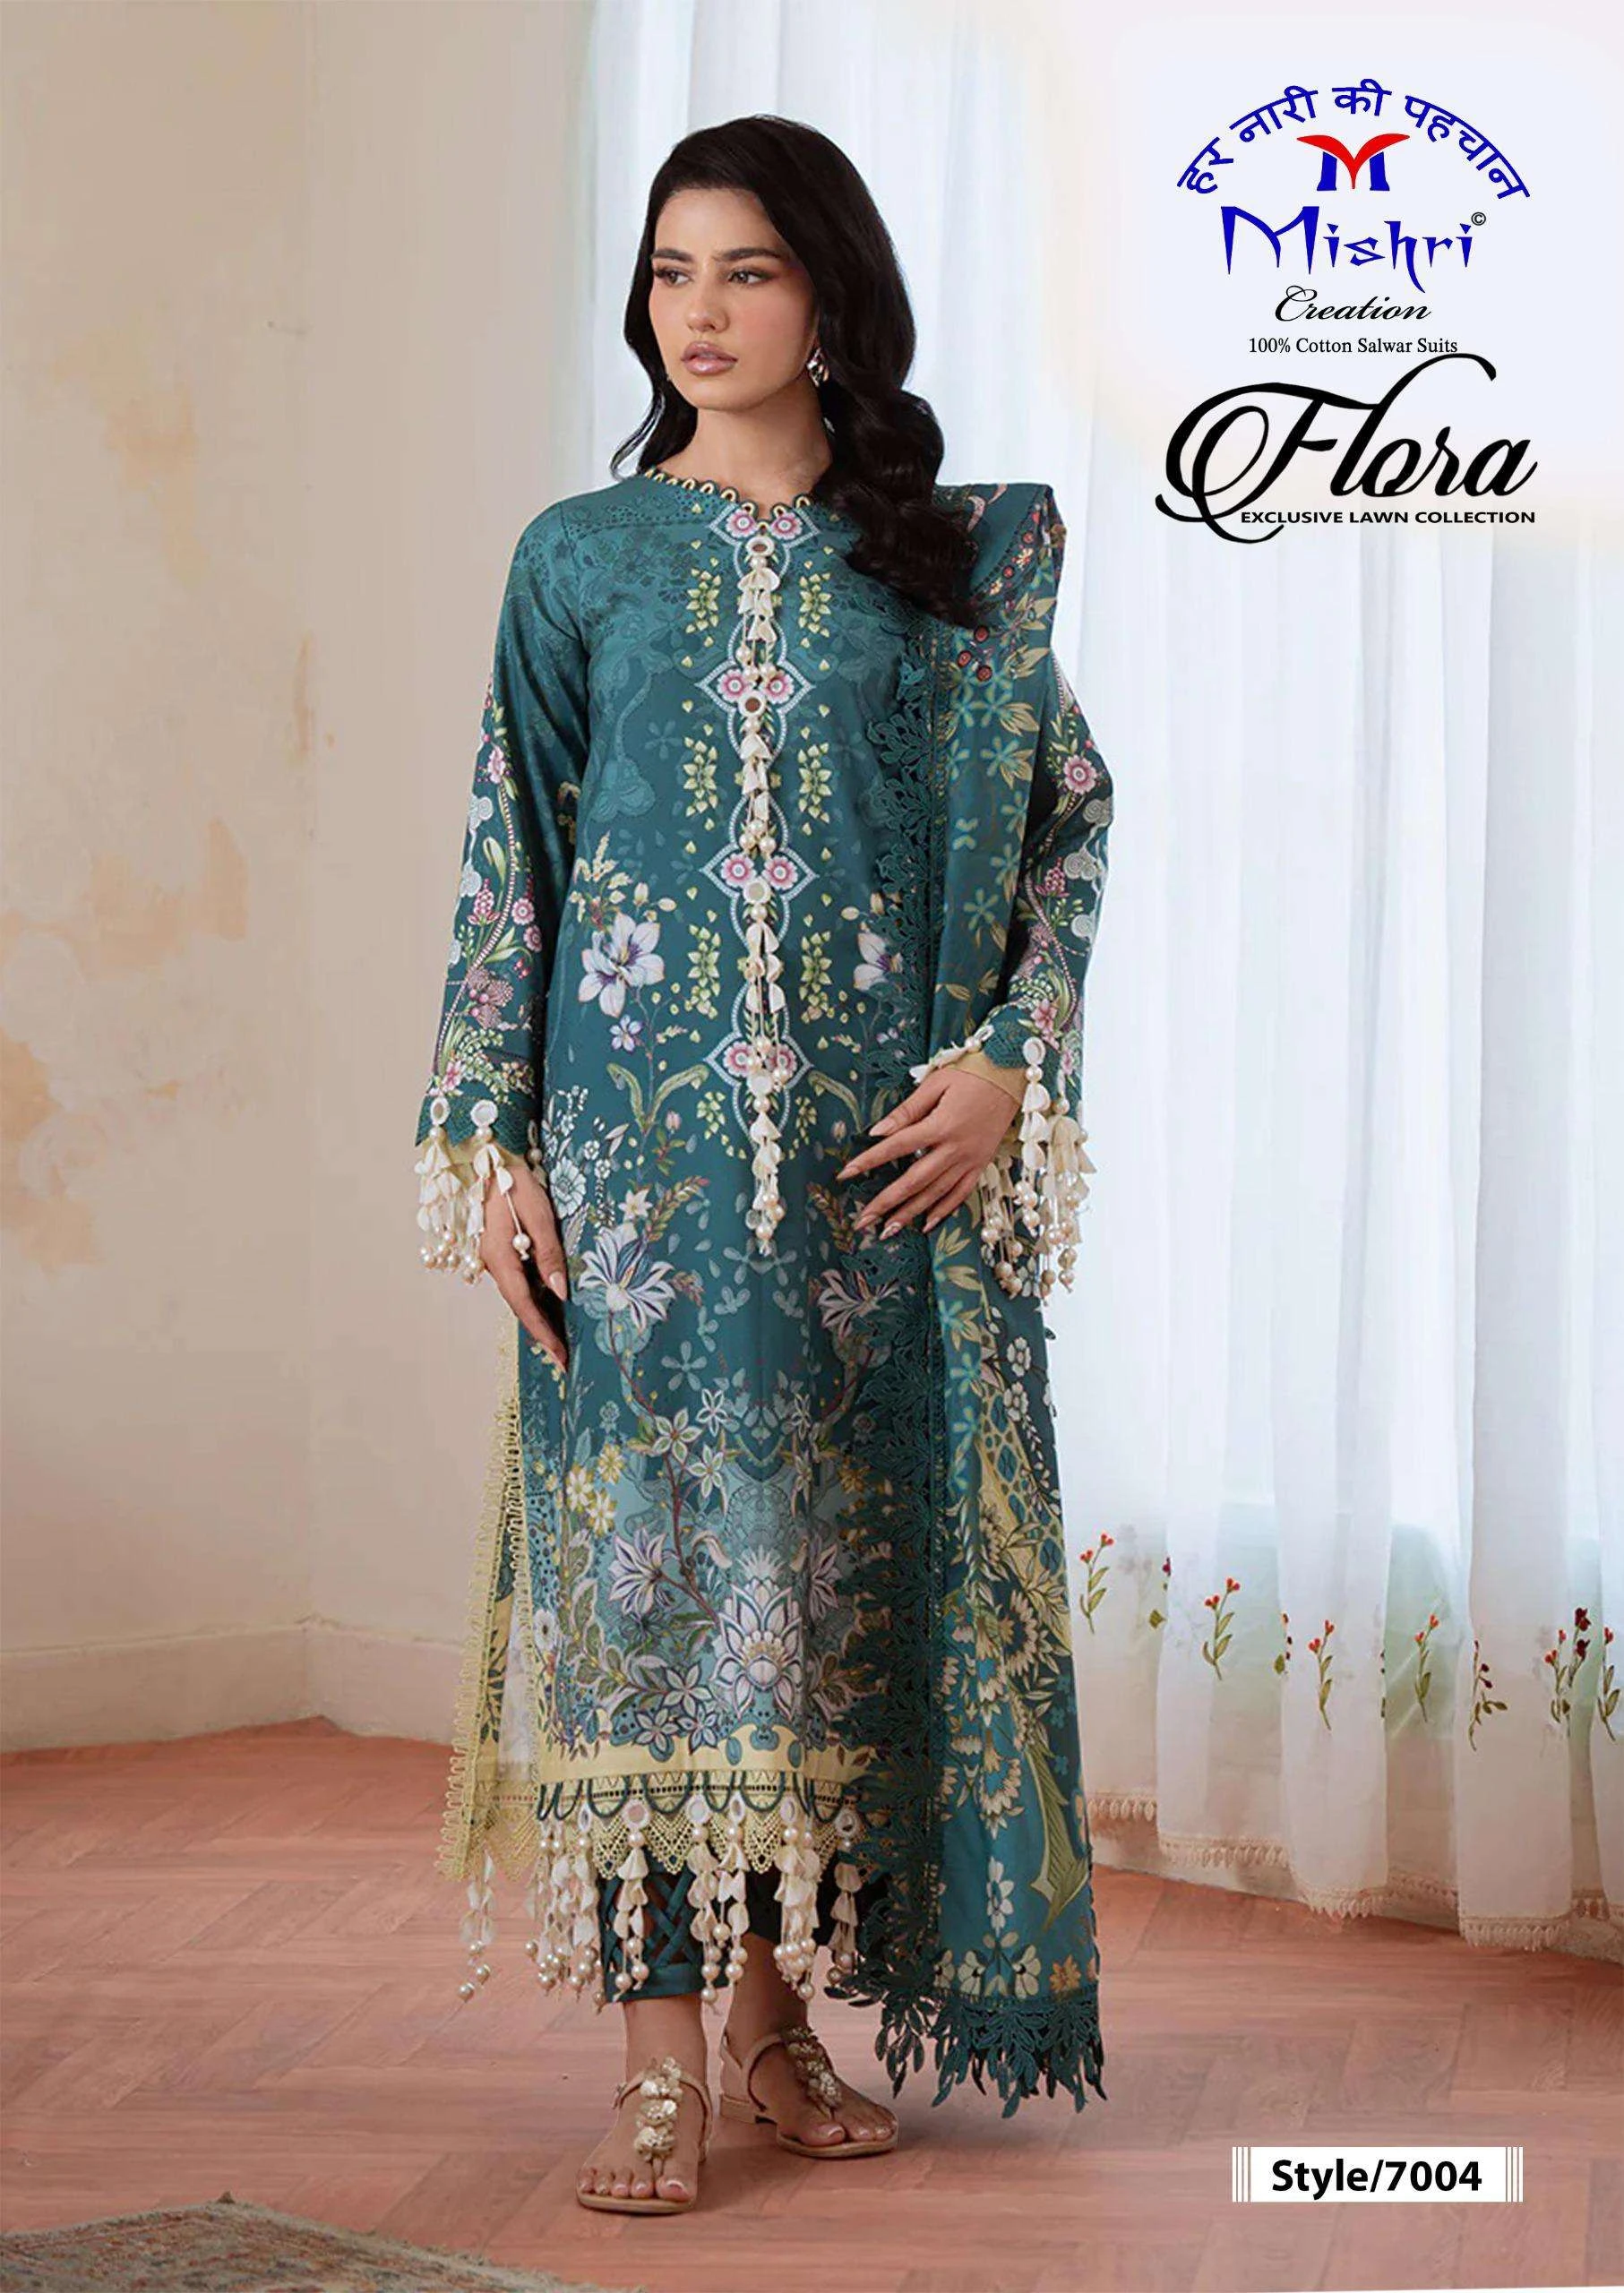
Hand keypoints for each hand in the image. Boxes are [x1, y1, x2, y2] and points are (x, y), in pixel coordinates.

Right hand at [479, 1157, 569, 1368]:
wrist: (487, 1155)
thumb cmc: (514, 1180)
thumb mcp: (537, 1213)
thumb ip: (548, 1252)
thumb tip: (560, 1291)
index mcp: (500, 1257)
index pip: (523, 1305)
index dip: (542, 1332)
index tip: (560, 1355)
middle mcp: (493, 1263)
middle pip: (519, 1304)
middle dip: (541, 1331)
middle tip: (563, 1356)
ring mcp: (493, 1256)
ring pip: (518, 1293)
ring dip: (538, 1315)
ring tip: (561, 1335)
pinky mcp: (498, 1247)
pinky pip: (517, 1278)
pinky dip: (533, 1295)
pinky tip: (549, 1301)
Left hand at [835, 1068, 1018, 1239]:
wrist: (1011, 1076)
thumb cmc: (970, 1075)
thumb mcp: (935, 1084)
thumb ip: (906, 1111)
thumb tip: (877, 1132)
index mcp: (940, 1125)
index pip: (896, 1146)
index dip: (869, 1161)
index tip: (845, 1174)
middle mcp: (955, 1148)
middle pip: (914, 1181)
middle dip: (885, 1203)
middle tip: (862, 1221)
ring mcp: (970, 1160)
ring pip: (935, 1194)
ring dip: (910, 1214)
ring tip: (888, 1230)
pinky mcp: (981, 1165)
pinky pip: (961, 1194)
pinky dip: (944, 1211)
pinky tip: (926, 1224)